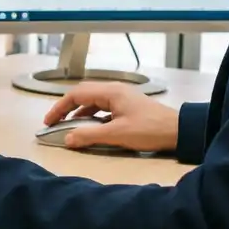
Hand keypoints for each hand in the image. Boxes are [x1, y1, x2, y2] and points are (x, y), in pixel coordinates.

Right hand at [43, 82, 178, 151]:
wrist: (179, 131)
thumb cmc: (149, 129)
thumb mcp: (117, 134)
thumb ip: (90, 135)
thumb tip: (68, 138)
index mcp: (110, 92)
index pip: (76, 94)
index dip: (59, 108)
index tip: (49, 122)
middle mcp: (114, 90)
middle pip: (83, 94)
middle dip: (66, 108)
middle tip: (55, 122)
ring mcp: (122, 97)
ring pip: (93, 101)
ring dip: (79, 112)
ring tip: (71, 126)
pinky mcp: (128, 106)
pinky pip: (103, 107)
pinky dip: (92, 116)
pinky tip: (91, 128)